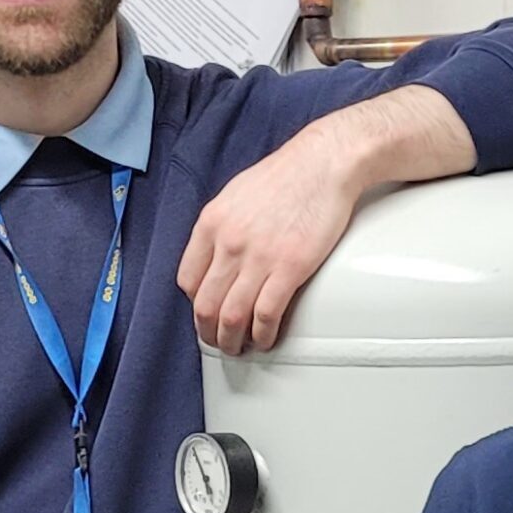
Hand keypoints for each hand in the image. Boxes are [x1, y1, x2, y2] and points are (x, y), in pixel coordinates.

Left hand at [180, 126, 359, 355]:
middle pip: (205, 305)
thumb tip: (218, 254)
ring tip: (240, 347)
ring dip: (232, 340)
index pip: (187, 279)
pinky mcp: (290, 268)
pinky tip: (266, 338)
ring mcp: (259, 257)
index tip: (206, 312)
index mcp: (211, 224)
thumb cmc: (288, 177)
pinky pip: (266, 314)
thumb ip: (222, 226)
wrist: (324, 164)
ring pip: (232, 316)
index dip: (195, 304)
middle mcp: (229, 243)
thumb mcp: (236, 195)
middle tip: (219, 341)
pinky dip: (263, 334)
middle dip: (209, 332)